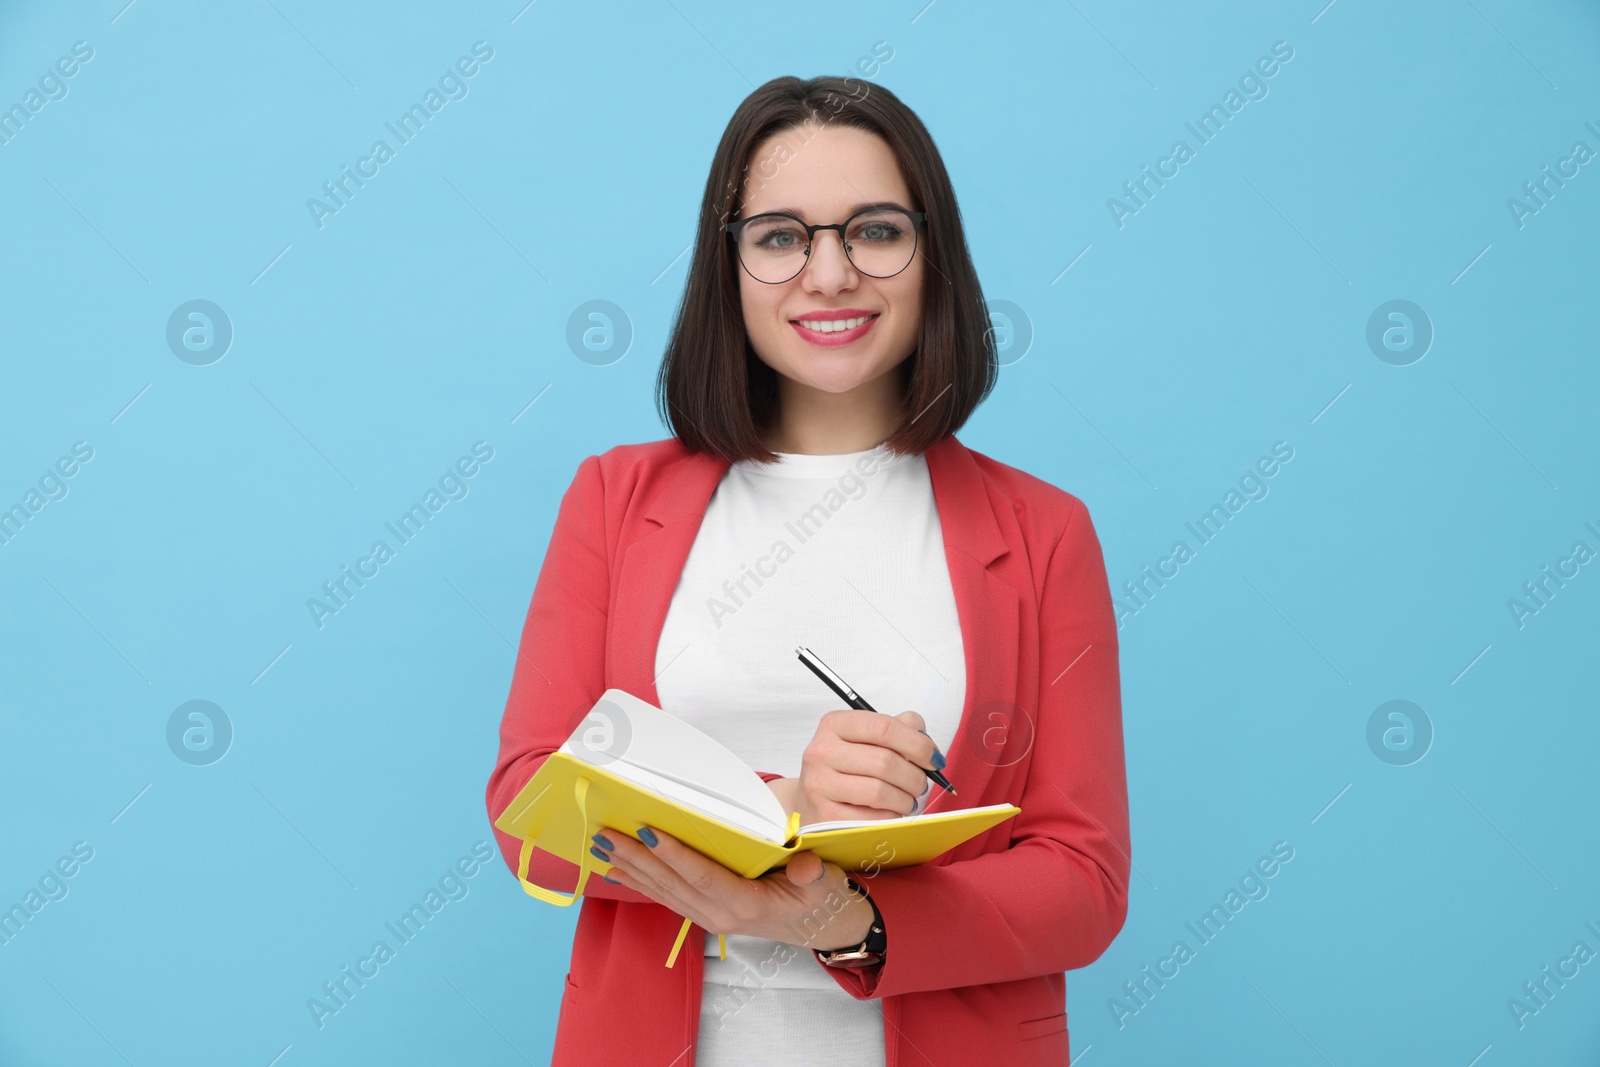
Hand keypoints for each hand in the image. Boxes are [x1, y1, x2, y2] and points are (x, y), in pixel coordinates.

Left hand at [590, 825, 874, 950]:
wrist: (817, 926)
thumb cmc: (818, 897)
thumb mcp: (825, 884)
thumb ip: (813, 875)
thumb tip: (806, 866)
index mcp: (746, 904)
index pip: (702, 875)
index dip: (675, 854)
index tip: (648, 830)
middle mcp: (719, 915)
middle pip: (671, 882)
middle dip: (636, 857)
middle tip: (605, 833)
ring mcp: (707, 917)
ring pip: (661, 890)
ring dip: (630, 867)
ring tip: (600, 845)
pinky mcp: (702, 914)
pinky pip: (665, 897)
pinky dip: (639, 881)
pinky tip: (616, 869)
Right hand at [788, 709, 943, 826]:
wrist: (812, 801)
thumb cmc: (848, 767)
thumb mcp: (868, 739)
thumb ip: (900, 728)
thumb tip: (924, 738)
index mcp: (834, 724)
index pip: (883, 727)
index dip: (917, 743)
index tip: (933, 759)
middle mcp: (821, 751)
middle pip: (885, 761)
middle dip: (914, 777)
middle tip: (920, 785)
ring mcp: (819, 784)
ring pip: (879, 792)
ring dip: (905, 799)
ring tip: (907, 800)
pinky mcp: (824, 815)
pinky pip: (872, 818)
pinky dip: (891, 817)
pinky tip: (891, 813)